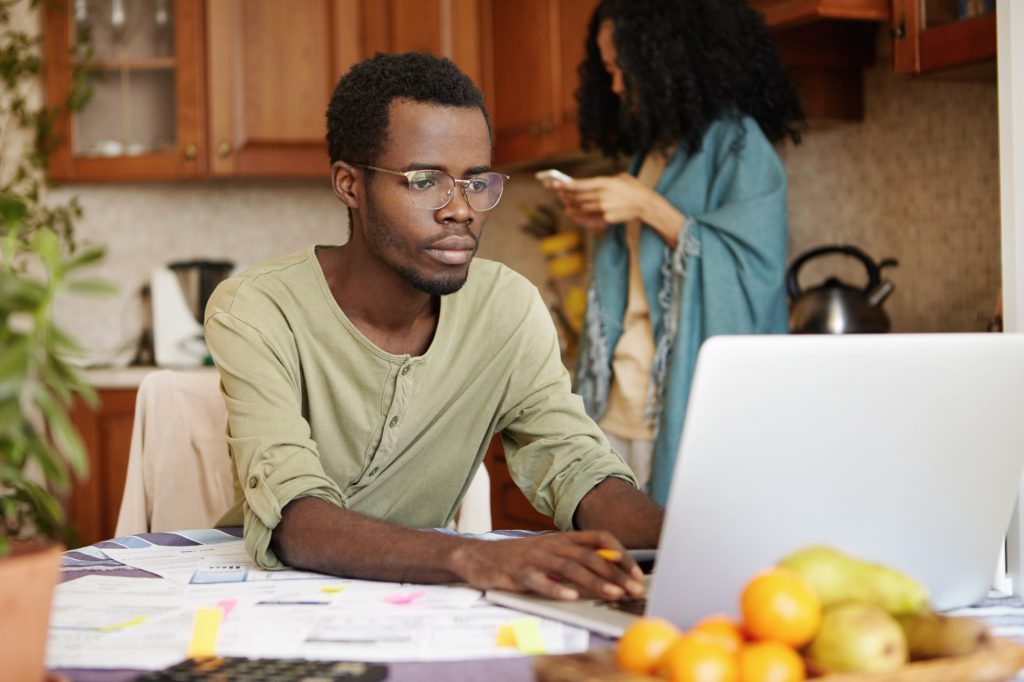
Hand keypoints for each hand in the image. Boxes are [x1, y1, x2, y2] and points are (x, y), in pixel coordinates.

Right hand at [450, 530, 645, 600]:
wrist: (478, 556)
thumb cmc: (519, 558)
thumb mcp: (550, 552)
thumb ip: (576, 557)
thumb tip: (611, 569)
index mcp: (563, 538)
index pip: (600, 538)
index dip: (621, 554)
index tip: (637, 573)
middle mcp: (552, 544)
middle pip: (590, 555)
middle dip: (616, 574)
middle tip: (634, 590)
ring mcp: (535, 557)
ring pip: (570, 567)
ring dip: (595, 581)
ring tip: (613, 594)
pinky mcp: (518, 573)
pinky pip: (539, 580)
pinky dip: (556, 588)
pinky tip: (570, 596)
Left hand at [556, 173, 656, 230]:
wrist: (646, 204)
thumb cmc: (634, 189)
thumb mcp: (620, 177)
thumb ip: (604, 180)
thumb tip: (589, 184)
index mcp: (605, 182)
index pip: (581, 184)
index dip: (566, 185)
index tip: (555, 184)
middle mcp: (603, 195)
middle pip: (578, 197)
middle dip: (566, 195)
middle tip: (559, 193)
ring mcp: (604, 208)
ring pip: (580, 208)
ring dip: (570, 206)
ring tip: (564, 203)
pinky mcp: (606, 218)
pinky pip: (587, 219)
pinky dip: (577, 217)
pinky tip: (571, 214)